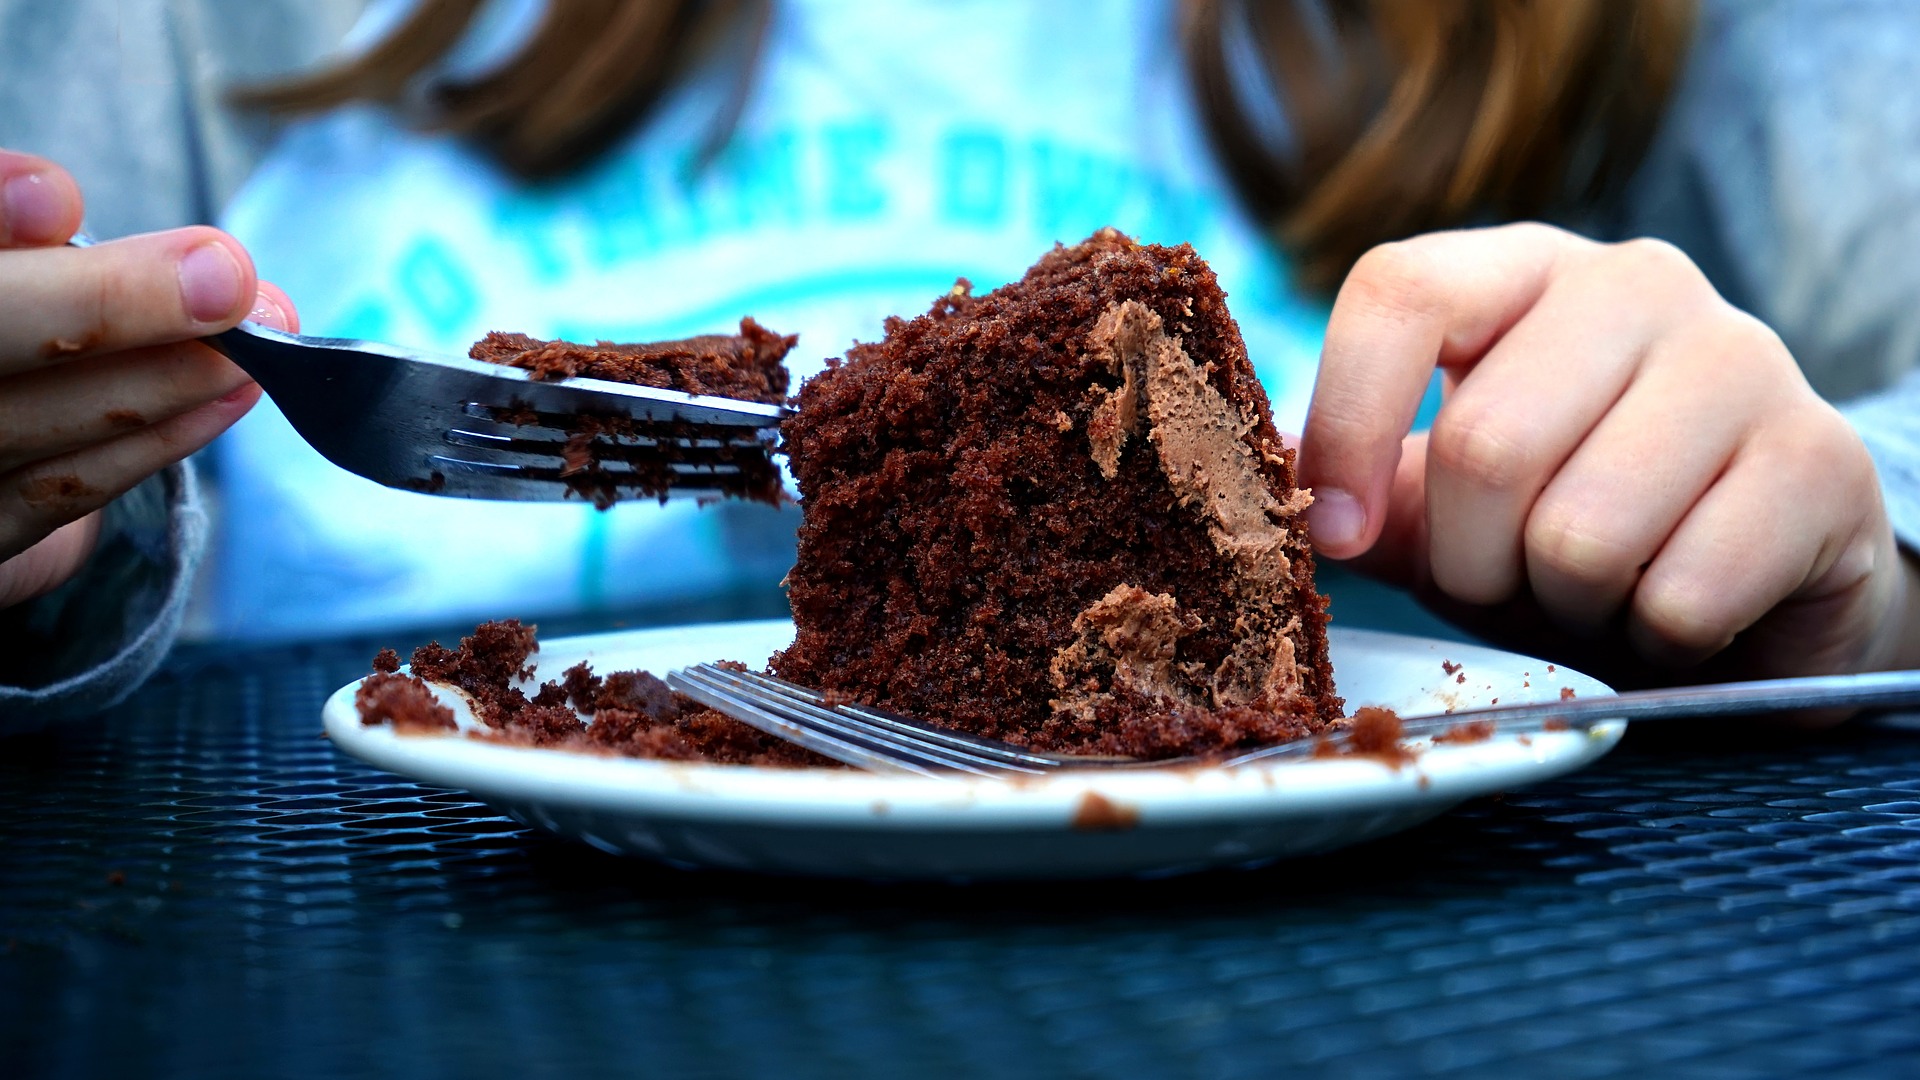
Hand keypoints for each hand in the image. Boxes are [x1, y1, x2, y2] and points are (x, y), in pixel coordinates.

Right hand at [0, 149, 297, 608]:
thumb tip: (71, 210)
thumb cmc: (8, 321)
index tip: (58, 195)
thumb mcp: (6, 267)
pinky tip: (222, 400)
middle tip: (226, 276)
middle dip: (104, 305)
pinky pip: (58, 491)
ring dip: (161, 379)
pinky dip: (151, 442)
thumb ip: (13, 235)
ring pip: (31, 423)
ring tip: (253, 339)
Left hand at [1297, 223, 1919, 690]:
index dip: (1348, 423)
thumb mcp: (1446, 505)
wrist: (1750, 588)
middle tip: (1510, 579)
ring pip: (1581, 532)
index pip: (1399, 289)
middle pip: (1484, 443)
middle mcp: (1637, 285)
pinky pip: (1679, 596)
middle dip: (1472, 561)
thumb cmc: (1570, 528)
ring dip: (1565, 606)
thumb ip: (1358, 486)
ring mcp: (1743, 360)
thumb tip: (1257, 464)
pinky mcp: (1821, 462)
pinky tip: (1676, 609)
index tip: (1337, 532)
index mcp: (1522, 272)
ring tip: (1598, 588)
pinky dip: (1654, 640)